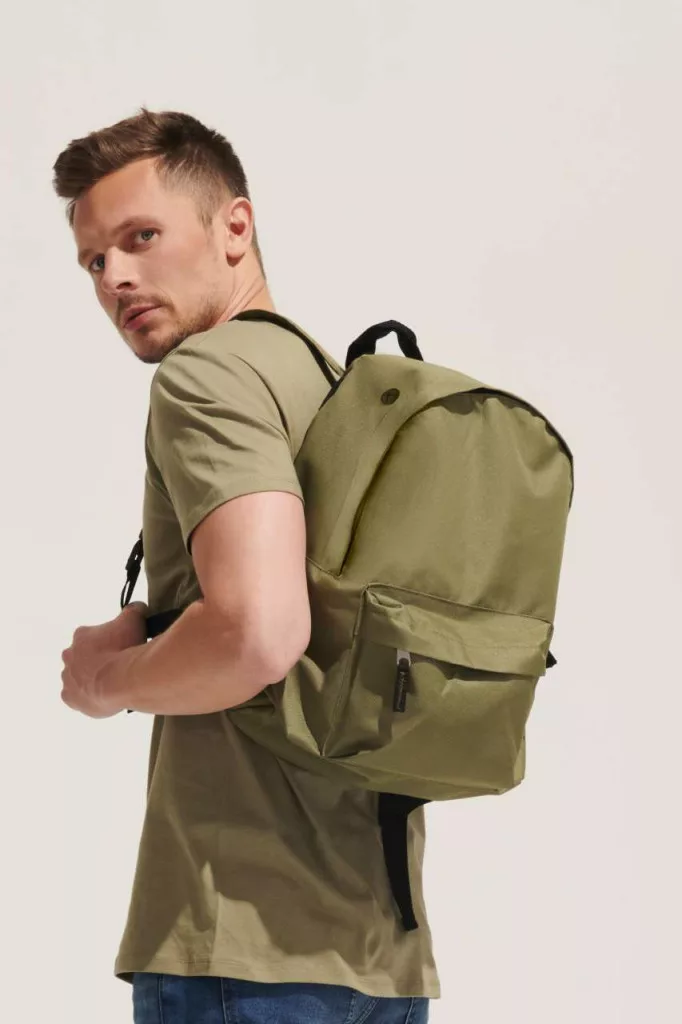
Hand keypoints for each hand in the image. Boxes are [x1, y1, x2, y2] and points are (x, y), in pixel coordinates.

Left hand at [61, 602, 147, 717]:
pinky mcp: (69, 698)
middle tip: (115, 665)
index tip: (120, 647)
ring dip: (90, 678)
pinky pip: (75, 696)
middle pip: (82, 656)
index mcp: (81, 635)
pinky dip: (86, 696)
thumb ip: (133, 611)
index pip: (92, 635)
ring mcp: (67, 678)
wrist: (119, 681)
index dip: (108, 641)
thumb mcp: (134, 620)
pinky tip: (101, 696)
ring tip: (111, 683)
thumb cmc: (124, 648)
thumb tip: (137, 607)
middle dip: (96, 660)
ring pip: (77, 677)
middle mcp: (69, 655)